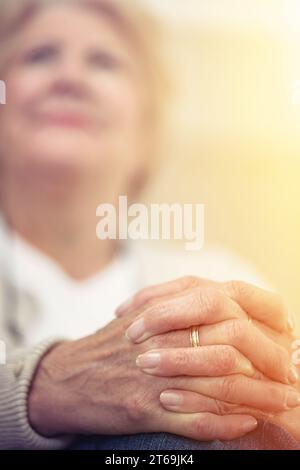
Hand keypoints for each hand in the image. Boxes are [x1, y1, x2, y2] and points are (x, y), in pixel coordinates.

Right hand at [28, 294, 296, 442]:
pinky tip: (247, 425)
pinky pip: (194, 419)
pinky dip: (225, 423)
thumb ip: (180, 304)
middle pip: (230, 346)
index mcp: (164, 309)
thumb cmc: (111, 345)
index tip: (281, 338)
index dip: (259, 323)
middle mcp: (161, 337)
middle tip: (291, 378)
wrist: (66, 377)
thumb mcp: (144, 314)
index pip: (224, 304)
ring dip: (257, 398)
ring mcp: (153, 373)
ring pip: (219, 384)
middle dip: (268, 364)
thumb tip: (228, 306)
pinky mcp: (142, 407)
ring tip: (281, 404)